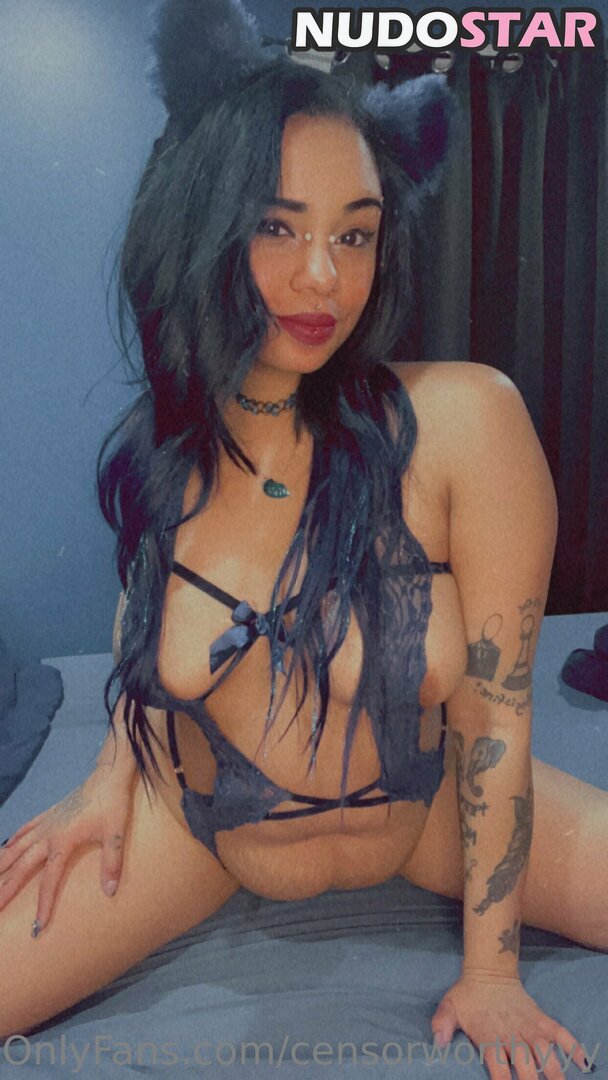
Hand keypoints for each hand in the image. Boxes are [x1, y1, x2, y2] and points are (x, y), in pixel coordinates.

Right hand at [0, 753, 135, 936]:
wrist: (109, 774)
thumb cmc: (113, 803)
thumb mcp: (116, 834)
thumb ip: (112, 862)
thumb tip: (110, 892)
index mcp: (63, 840)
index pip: (49, 879)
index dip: (43, 903)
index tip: (37, 927)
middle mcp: (49, 833)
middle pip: (21, 866)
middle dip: (6, 888)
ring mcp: (47, 823)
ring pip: (17, 847)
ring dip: (2, 865)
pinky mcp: (50, 814)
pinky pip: (25, 830)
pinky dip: (13, 840)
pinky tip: (4, 848)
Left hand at [431, 974, 593, 1077]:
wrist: (489, 970)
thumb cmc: (468, 995)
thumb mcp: (449, 1007)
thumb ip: (442, 1024)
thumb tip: (437, 1042)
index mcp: (489, 1036)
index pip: (499, 1068)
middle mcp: (512, 1034)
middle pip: (526, 1064)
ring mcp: (528, 1026)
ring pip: (546, 1051)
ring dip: (555, 1070)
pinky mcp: (540, 1019)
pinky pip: (560, 1032)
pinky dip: (572, 1046)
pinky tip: (581, 1063)